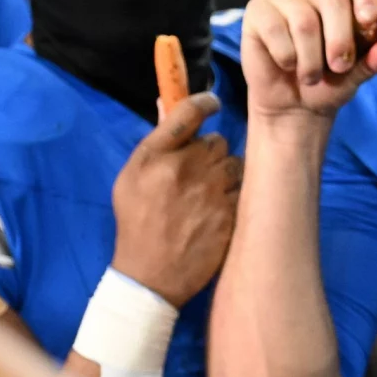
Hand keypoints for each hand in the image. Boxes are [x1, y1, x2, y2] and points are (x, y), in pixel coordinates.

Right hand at [109, 93, 242, 308]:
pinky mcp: (231, 213)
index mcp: (154, 157)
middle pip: (218, 140)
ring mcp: (211, 192)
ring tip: (209, 193)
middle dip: (212, 152)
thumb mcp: (131, 178)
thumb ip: (155, 141)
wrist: (150, 274)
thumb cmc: (138, 222)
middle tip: (199, 171)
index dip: (205, 102)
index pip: (188, 112)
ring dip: (227, 173)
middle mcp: (184, 169)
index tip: (212, 103)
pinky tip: (219, 210)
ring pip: (236, 163)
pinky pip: (245, 188)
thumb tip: (168, 101)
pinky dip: (236, 195)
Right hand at [242, 0, 376, 119]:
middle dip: (339, 38)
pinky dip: (286, 56)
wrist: (294, 104)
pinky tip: (288, 64)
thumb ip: (375, 60)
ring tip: (311, 76)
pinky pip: (274, 28)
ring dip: (311, 58)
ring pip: (304, 19)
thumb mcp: (358, 75)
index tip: (369, 21)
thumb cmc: (331, 82)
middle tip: (340, 67)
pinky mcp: (258, 8)